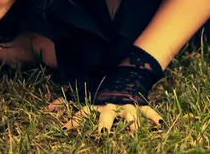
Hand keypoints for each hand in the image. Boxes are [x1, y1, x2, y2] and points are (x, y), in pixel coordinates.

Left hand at [48, 97, 163, 132]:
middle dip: (104, 126)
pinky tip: (160, 124)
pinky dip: (154, 117)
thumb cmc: (101, 92)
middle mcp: (111, 107)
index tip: (65, 129)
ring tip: (131, 132)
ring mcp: (126, 106)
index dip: (73, 122)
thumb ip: (66, 102)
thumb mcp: (85, 97)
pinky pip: (149, 111)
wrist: (123, 75)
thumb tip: (48, 107)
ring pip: (129, 116)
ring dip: (131, 125)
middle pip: (106, 117)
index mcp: (96, 106)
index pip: (82, 114)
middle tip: (101, 135)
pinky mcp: (140, 105)